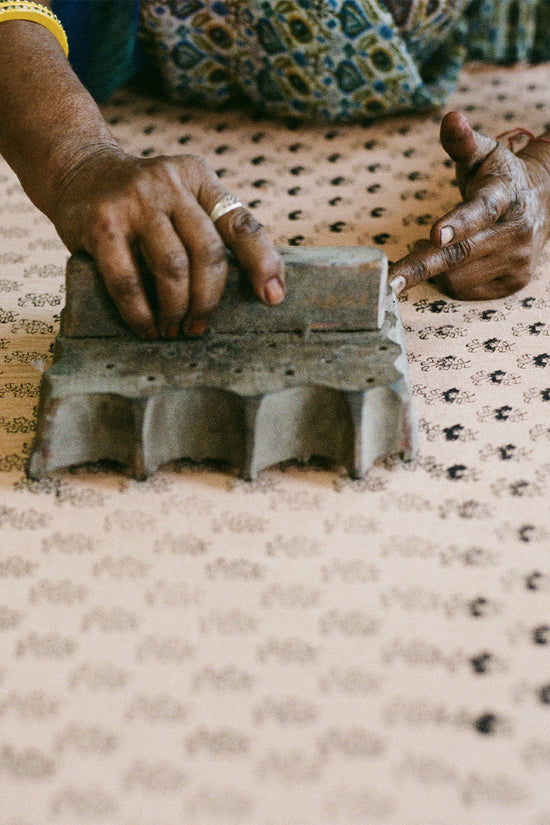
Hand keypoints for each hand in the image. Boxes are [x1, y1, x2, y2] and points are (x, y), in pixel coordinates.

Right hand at [51, 146, 284, 337]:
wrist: (78, 171)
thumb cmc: (143, 203)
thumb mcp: (183, 198)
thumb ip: (212, 230)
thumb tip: (262, 289)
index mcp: (199, 178)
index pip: (240, 224)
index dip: (262, 263)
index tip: (272, 298)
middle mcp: (170, 184)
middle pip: (208, 252)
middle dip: (209, 299)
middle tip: (199, 326)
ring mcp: (135, 201)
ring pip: (172, 268)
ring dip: (177, 308)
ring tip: (172, 329)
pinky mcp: (101, 222)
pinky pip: (128, 279)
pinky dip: (140, 311)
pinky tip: (145, 326)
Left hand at [389, 111, 549, 299]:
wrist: (544, 202)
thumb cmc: (498, 177)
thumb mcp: (482, 154)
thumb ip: (461, 141)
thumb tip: (451, 118)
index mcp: (505, 194)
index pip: (480, 209)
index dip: (458, 223)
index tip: (435, 235)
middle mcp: (516, 231)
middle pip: (461, 254)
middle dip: (422, 268)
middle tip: (390, 281)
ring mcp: (517, 261)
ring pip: (457, 277)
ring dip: (434, 267)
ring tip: (437, 244)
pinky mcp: (512, 283)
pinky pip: (464, 290)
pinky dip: (449, 279)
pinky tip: (454, 261)